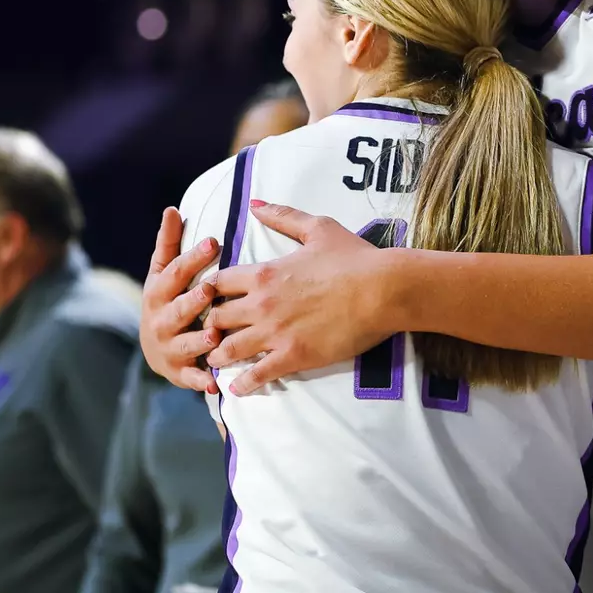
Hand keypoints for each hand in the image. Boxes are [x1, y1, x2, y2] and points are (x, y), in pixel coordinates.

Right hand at [140, 206, 222, 393]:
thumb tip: (172, 208)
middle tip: (210, 290)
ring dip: (198, 340)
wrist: (154, 348)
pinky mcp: (178, 372)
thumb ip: (169, 243)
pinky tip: (214, 381)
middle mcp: (161, 319)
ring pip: (183, 343)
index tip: (214, 241)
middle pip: (178, 308)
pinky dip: (201, 380)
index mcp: (159, 291)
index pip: (175, 271)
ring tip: (214, 335)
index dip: (194, 257)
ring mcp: (168, 347)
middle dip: (193, 300)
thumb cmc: (166, 300)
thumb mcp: (163, 271)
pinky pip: (190, 377)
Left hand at [203, 201, 396, 395]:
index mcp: (264, 273)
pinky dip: (244, 384)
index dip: (208, 292)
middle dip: (209, 326)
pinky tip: (237, 389)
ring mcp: (276, 333)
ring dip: (218, 356)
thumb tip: (255, 203)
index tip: (210, 299)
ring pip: (229, 350)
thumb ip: (283, 216)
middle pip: (216, 319)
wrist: (383, 289)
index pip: (217, 283)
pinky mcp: (294, 356)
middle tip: (210, 334)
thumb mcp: (318, 228)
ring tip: (216, 362)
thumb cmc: (354, 258)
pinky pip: (259, 375)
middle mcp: (262, 304)